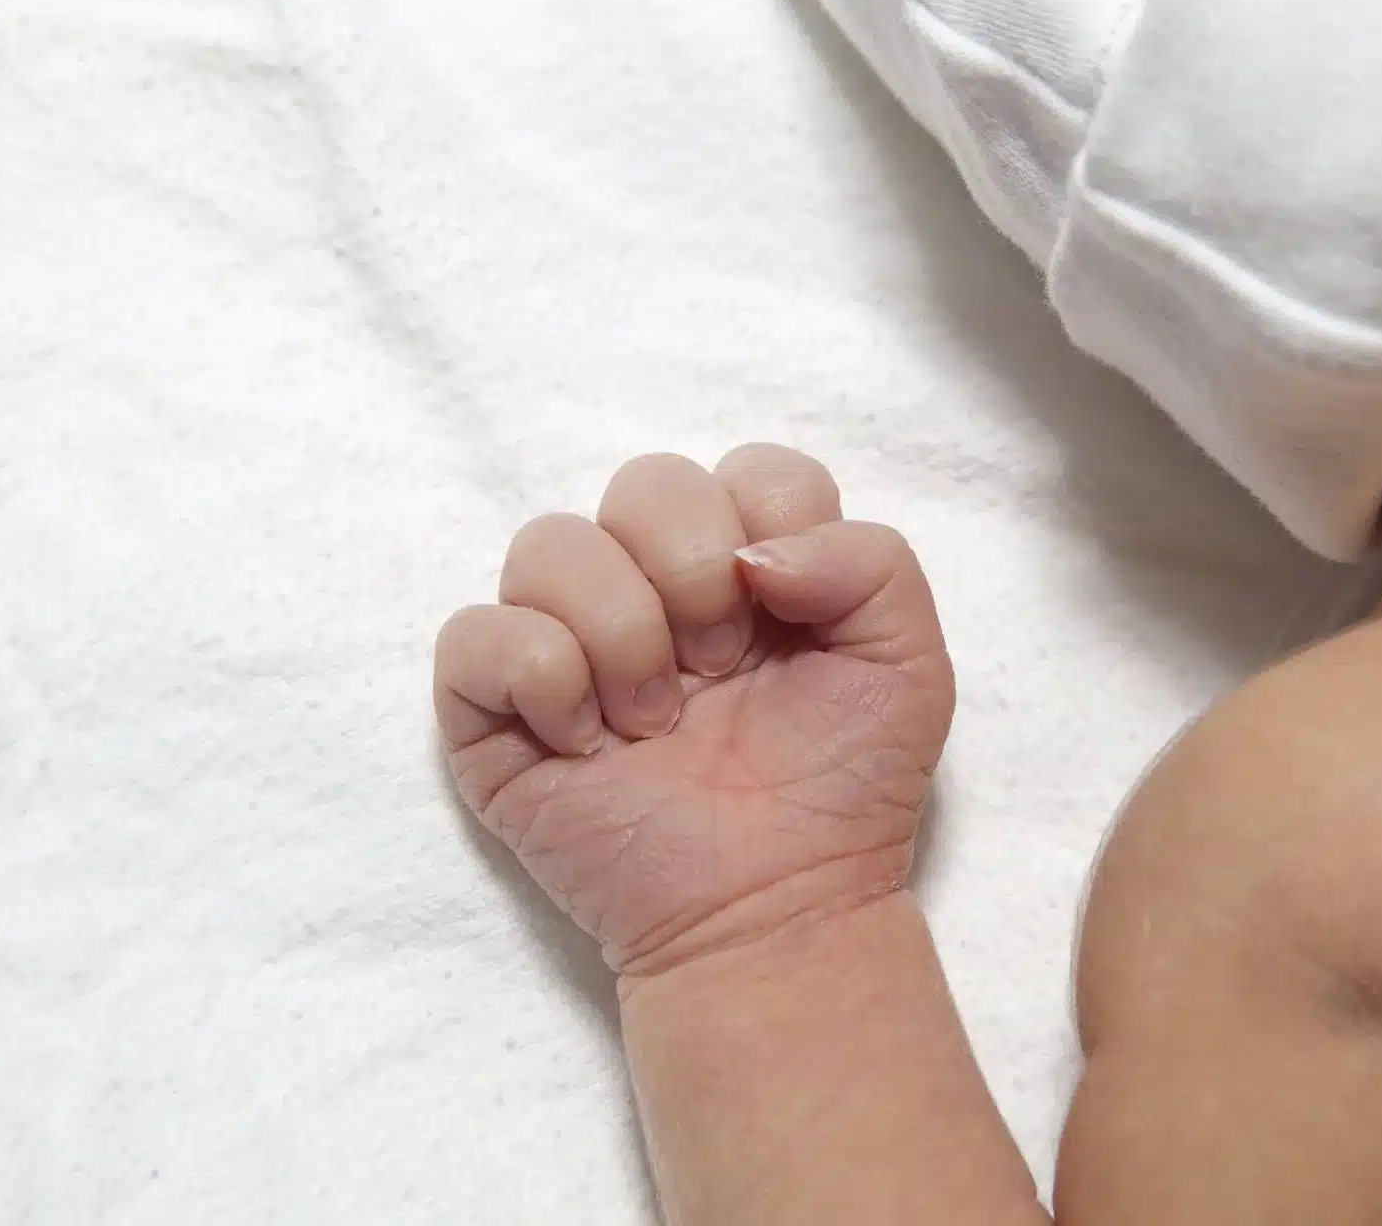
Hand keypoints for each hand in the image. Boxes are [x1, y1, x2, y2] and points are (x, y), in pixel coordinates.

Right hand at [435, 446, 955, 975]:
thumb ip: (871, 559)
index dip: (770, 529)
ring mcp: (571, 643)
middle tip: (719, 673)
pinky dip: (538, 680)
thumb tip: (750, 551)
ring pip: (546, 542)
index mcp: (752, 565)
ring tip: (655, 724)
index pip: (750, 470)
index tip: (788, 621)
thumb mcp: (908, 661)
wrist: (776, 910)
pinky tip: (587, 745)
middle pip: (644, 481)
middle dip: (691, 574)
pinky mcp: (497, 712)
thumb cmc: (841, 792)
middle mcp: (656, 588)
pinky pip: (472, 634)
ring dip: (619, 635)